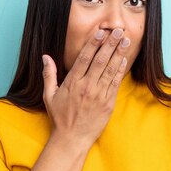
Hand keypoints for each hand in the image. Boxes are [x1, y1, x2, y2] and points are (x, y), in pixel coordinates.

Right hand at [42, 28, 129, 146]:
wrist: (72, 139)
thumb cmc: (60, 117)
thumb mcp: (49, 96)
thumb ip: (49, 75)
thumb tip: (45, 56)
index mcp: (73, 83)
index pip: (84, 58)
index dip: (93, 44)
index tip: (101, 32)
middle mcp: (87, 87)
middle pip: (101, 60)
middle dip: (110, 44)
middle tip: (118, 30)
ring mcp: (99, 95)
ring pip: (111, 70)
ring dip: (119, 53)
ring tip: (125, 40)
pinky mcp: (108, 104)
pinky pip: (115, 83)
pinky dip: (120, 70)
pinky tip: (124, 59)